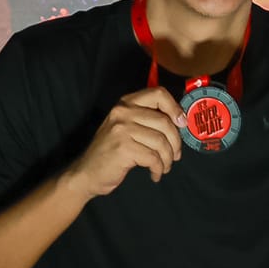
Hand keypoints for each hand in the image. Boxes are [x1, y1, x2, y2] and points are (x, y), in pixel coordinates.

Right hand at [64, 88, 186, 197]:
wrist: (86, 174)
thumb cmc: (111, 151)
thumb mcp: (127, 127)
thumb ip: (147, 119)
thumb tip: (181, 121)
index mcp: (126, 103)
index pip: (158, 94)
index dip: (175, 108)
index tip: (182, 123)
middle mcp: (123, 112)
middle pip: (164, 122)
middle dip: (175, 141)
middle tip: (176, 155)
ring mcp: (121, 129)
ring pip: (160, 141)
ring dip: (167, 158)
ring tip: (165, 166)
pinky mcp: (122, 148)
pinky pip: (152, 157)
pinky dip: (158, 168)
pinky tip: (155, 173)